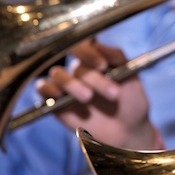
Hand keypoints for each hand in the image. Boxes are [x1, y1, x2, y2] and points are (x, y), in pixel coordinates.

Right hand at [36, 41, 159, 149]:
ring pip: (57, 74)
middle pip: (77, 65)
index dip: (90, 53)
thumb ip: (117, 57)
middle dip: (94, 79)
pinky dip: (47, 89)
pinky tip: (60, 95)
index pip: (84, 46)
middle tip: (113, 93)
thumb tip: (98, 43)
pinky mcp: (55, 102)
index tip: (103, 66)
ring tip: (88, 97)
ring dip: (72, 84)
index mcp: (97, 60)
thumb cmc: (131, 102)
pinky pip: (42, 89)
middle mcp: (79, 70)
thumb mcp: (132, 77)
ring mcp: (66, 86)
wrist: (128, 131)